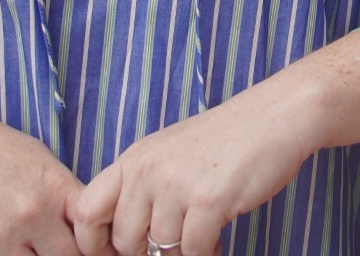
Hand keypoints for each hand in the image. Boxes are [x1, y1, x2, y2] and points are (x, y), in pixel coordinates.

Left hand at [65, 94, 312, 255]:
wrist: (273, 118)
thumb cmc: (224, 141)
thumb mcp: (169, 155)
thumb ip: (142, 188)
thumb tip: (122, 241)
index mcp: (133, 159)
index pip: (86, 211)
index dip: (93, 243)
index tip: (116, 254)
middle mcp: (148, 170)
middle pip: (123, 240)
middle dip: (146, 253)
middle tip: (172, 247)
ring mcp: (176, 184)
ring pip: (160, 249)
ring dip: (182, 253)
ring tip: (200, 238)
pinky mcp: (208, 200)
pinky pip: (192, 251)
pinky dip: (205, 253)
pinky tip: (216, 239)